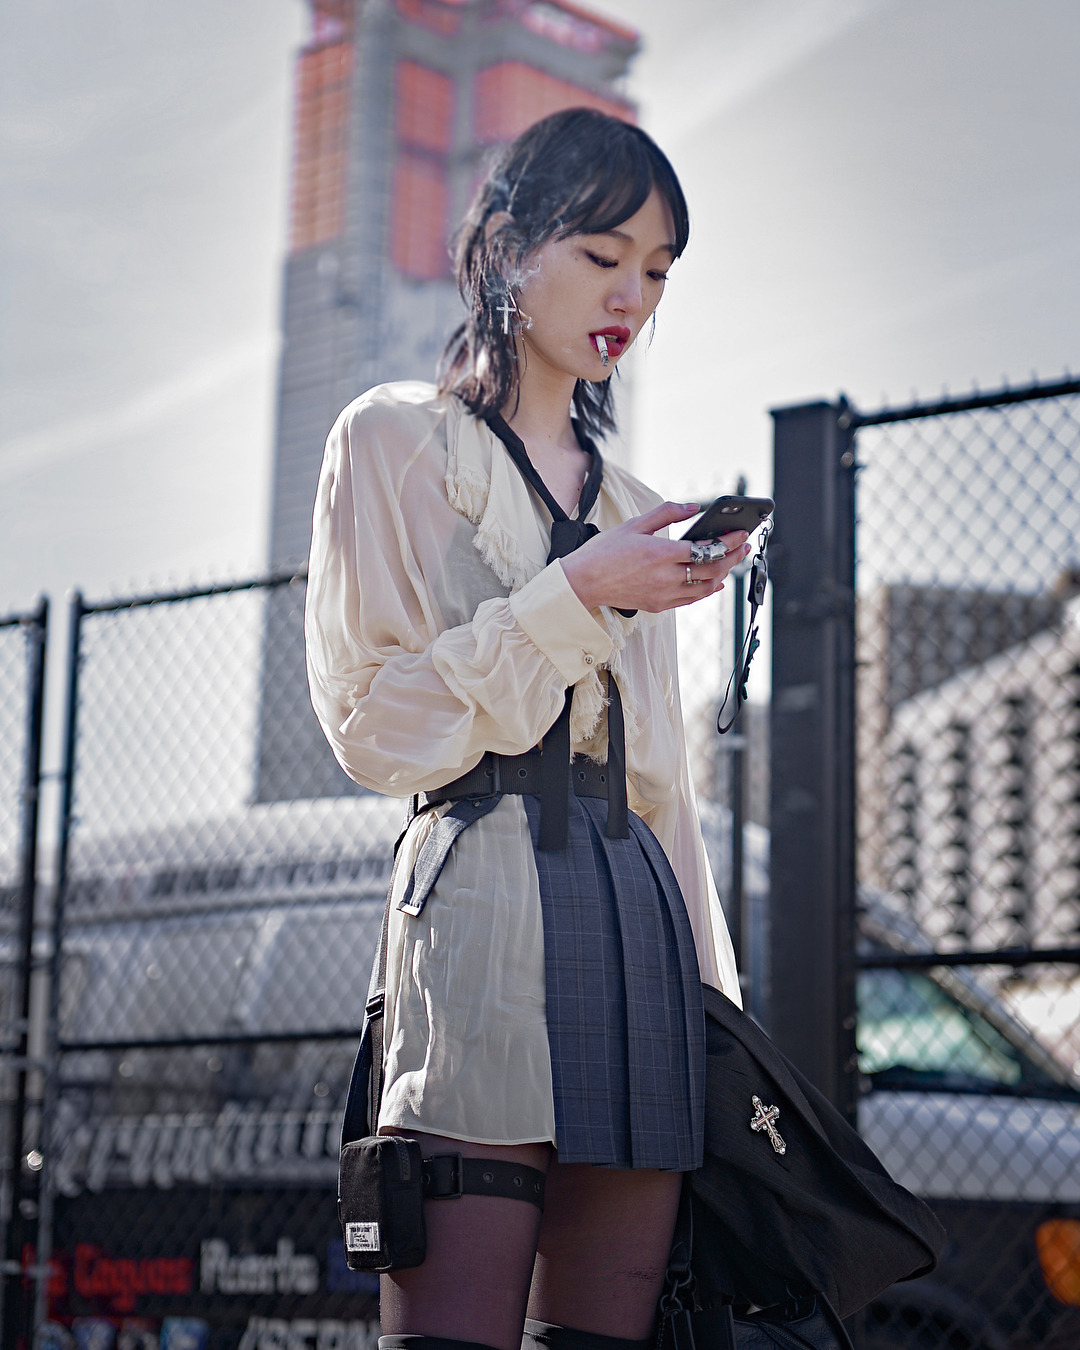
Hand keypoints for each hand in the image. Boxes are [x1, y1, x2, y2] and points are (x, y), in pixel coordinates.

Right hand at [560, 502, 750, 613]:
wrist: (583, 582)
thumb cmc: (604, 552)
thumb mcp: (635, 524)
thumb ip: (667, 513)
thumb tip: (693, 507)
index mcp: (661, 553)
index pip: (706, 549)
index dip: (728, 541)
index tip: (741, 533)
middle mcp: (665, 577)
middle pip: (712, 570)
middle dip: (733, 557)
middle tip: (744, 547)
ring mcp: (663, 594)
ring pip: (705, 588)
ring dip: (723, 574)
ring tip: (732, 562)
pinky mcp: (659, 605)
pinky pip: (691, 599)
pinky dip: (707, 590)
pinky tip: (714, 582)